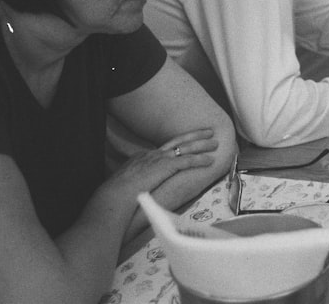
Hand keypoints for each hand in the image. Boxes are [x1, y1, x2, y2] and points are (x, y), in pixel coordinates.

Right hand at [100, 128, 218, 202]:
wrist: (113, 196)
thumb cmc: (116, 195)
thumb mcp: (126, 184)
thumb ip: (136, 182)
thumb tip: (139, 189)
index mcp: (142, 157)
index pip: (165, 147)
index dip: (179, 143)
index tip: (188, 141)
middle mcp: (152, 154)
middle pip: (178, 141)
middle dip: (194, 135)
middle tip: (208, 131)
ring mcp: (158, 159)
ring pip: (185, 148)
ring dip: (202, 145)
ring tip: (215, 143)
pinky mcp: (165, 166)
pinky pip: (187, 161)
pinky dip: (200, 160)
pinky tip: (210, 160)